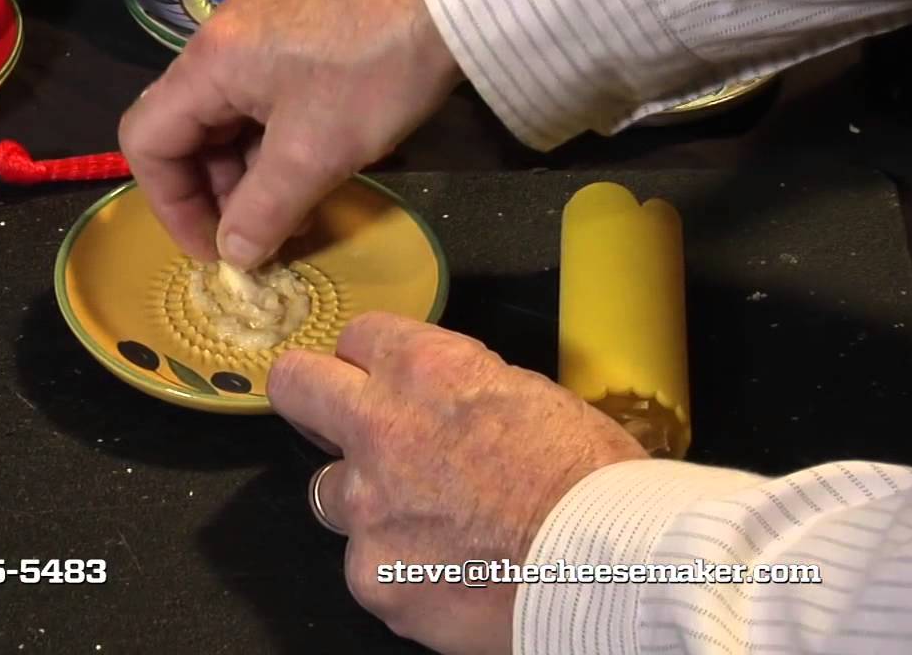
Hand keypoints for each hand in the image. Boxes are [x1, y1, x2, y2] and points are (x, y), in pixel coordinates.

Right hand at [118, 0, 461, 268]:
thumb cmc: (374, 74)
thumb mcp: (315, 155)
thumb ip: (264, 213)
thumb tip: (235, 256)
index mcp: (208, 63)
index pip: (147, 141)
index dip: (172, 205)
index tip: (215, 248)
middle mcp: (220, 39)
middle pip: (186, 130)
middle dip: (216, 194)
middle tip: (258, 237)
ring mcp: (258, 29)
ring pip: (227, 117)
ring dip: (249, 173)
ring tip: (292, 214)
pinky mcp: (296, 29)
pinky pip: (261, 97)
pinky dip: (274, 143)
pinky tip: (311, 172)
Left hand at [268, 313, 646, 653]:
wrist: (613, 568)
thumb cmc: (594, 483)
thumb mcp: (532, 395)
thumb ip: (463, 389)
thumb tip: (444, 401)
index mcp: (426, 370)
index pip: (356, 337)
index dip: (368, 359)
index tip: (373, 375)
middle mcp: (381, 429)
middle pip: (297, 386)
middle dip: (310, 398)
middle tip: (329, 417)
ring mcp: (368, 507)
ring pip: (329, 491)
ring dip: (364, 500)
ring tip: (425, 522)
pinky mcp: (371, 575)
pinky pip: (366, 564)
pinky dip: (398, 570)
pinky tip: (446, 574)